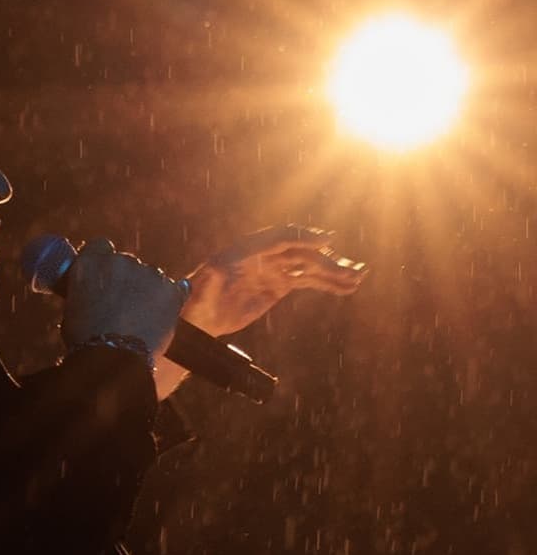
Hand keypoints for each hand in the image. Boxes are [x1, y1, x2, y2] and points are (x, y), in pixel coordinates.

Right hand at [61, 237, 186, 357]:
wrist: (115, 359)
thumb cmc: (86, 339)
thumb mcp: (72, 309)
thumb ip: (84, 291)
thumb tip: (89, 292)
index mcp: (92, 263)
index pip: (99, 246)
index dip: (101, 260)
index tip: (102, 275)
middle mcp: (121, 261)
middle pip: (126, 262)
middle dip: (124, 278)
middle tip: (120, 303)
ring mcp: (149, 273)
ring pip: (150, 275)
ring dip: (146, 289)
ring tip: (140, 317)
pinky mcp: (171, 290)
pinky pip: (177, 287)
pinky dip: (172, 296)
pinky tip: (168, 307)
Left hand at [180, 225, 368, 337]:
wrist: (198, 316)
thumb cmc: (195, 302)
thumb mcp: (199, 292)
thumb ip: (209, 281)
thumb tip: (215, 269)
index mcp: (245, 249)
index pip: (279, 238)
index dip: (302, 237)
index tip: (326, 241)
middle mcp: (263, 255)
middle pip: (300, 252)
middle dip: (326, 260)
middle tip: (351, 269)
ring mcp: (273, 268)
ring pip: (308, 265)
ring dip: (334, 270)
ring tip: (359, 276)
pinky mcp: (278, 284)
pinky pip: (307, 280)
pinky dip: (327, 283)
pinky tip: (348, 287)